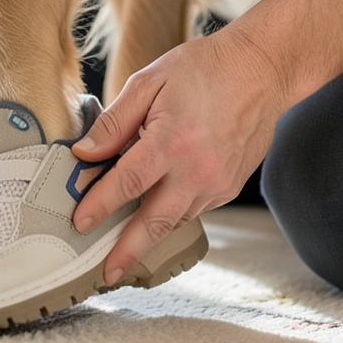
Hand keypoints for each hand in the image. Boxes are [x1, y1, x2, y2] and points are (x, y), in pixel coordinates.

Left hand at [71, 0, 342, 286]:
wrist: (263, 69)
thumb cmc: (205, 68)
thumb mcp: (150, 81)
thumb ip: (114, 122)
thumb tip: (85, 153)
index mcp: (172, 141)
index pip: (126, 183)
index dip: (99, 205)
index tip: (79, 223)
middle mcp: (197, 170)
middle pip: (154, 222)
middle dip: (127, 251)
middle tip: (106, 274)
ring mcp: (217, 182)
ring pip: (175, 220)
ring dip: (149, 236)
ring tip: (122, 250)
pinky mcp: (229, 187)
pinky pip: (194, 209)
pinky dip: (172, 214)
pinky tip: (155, 212)